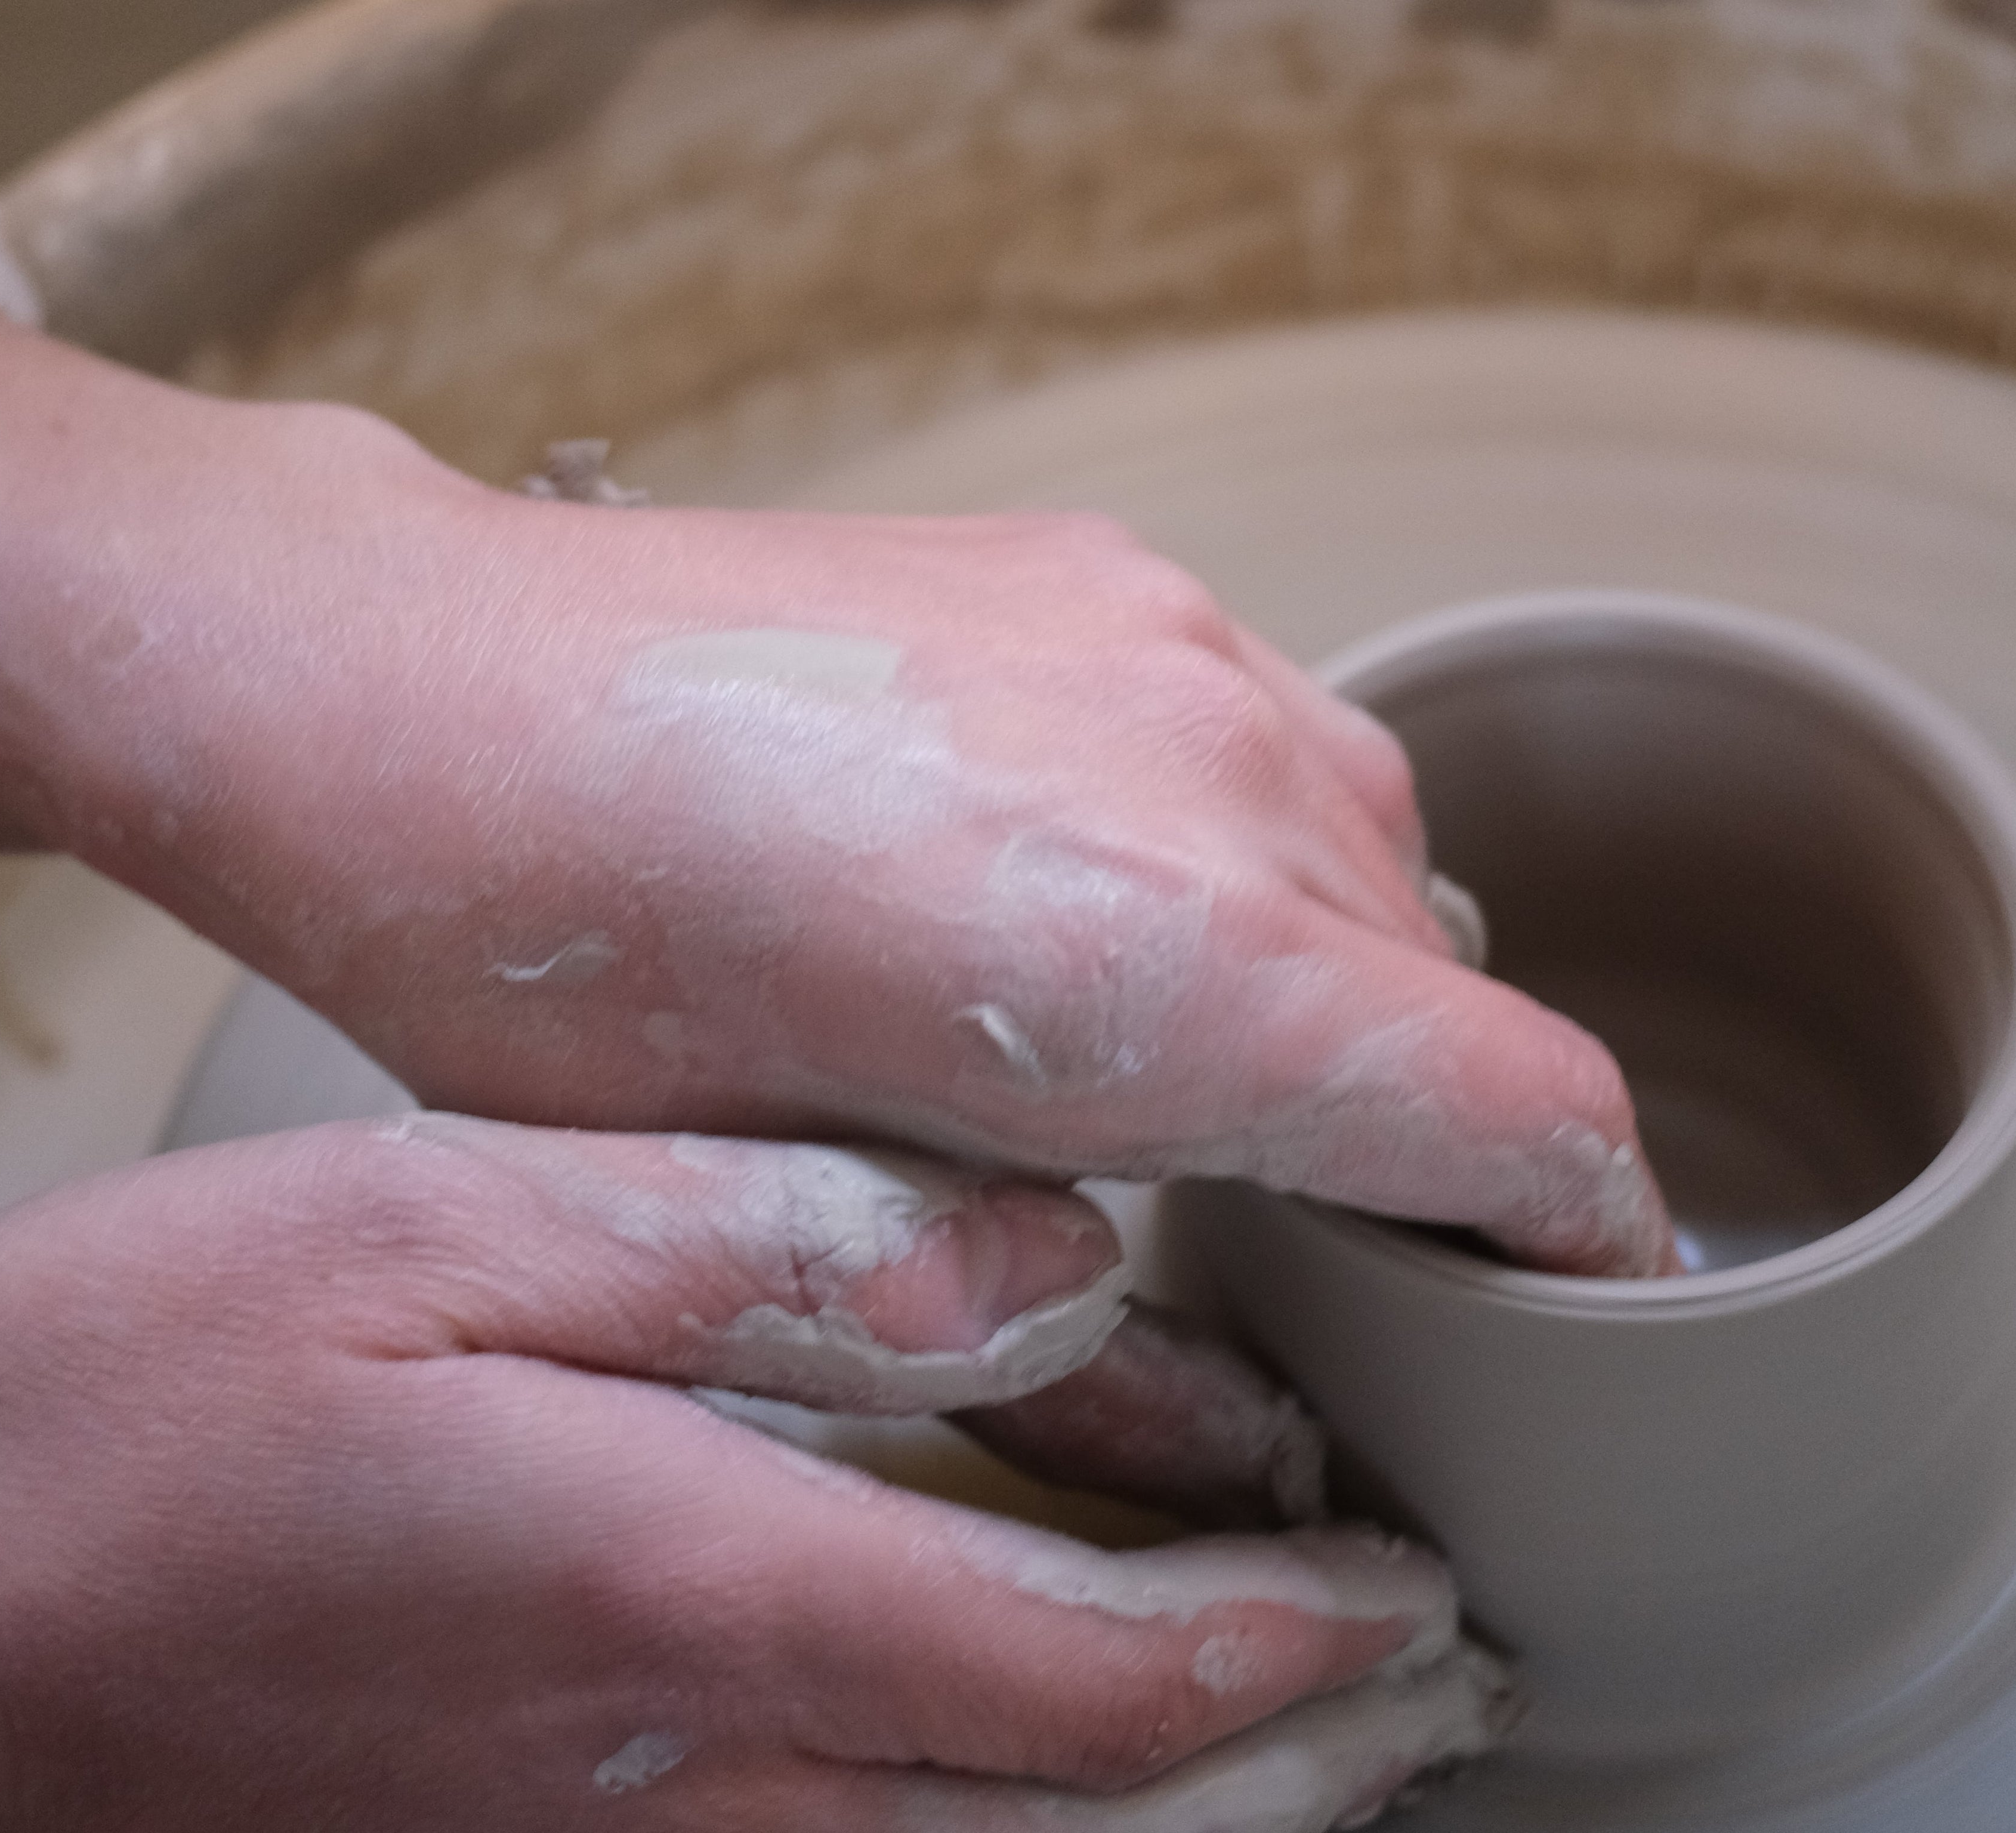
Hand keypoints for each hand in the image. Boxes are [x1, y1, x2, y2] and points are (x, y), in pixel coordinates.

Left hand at [0, 300, 1671, 1274]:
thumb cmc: (573, 985)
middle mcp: (1227, 782)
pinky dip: (1253, 848)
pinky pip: (1282, 746)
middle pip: (1468, 1002)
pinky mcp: (1118, 580)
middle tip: (1308, 1211)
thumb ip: (1096, 1274)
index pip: (1532, 1120)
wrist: (427, 700)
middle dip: (1431, 1133)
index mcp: (1179, 975)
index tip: (1574, 1294)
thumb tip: (1231, 1340)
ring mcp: (1179, 652)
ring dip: (1340, 980)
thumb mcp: (848, 1206)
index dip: (1587, 1238)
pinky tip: (1098, 875)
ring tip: (1173, 1040)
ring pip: (1385, 867)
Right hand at [0, 1116, 1506, 1830]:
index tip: (1403, 1585)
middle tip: (1442, 1696)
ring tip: (1339, 1767)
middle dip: (1303, 1764)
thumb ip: (765, 1247)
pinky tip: (1076, 1809)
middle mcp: (702, 1790)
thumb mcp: (441, 1227)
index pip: (1092, 1668)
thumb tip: (1039, 1268)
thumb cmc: (145, 1407)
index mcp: (698, 1602)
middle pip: (1093, 1827)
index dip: (1284, 1635)